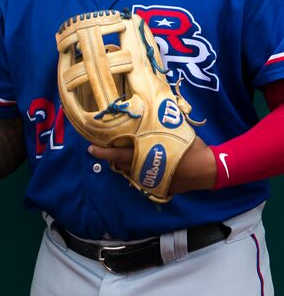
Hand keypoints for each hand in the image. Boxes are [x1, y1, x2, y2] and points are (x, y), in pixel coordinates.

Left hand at [88, 136, 215, 193]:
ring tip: (118, 151)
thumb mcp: (173, 131)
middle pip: (119, 163)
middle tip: (98, 148)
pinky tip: (136, 160)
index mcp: (145, 155)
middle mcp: (143, 169)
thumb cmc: (191, 147)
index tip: (90, 148)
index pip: (117, 154)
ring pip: (127, 171)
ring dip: (121, 162)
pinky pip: (138, 177)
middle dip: (109, 156)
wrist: (207, 169)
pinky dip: (134, 169)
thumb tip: (150, 110)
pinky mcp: (155, 186)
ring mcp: (149, 180)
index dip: (102, 151)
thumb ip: (156, 125)